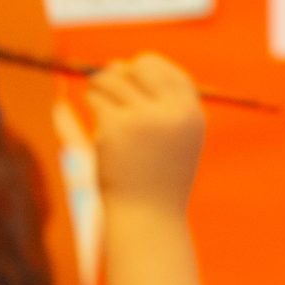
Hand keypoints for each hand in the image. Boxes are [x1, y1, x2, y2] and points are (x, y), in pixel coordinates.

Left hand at [86, 53, 204, 211]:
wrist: (147, 220)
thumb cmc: (156, 181)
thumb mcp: (169, 140)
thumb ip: (157, 103)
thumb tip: (119, 64)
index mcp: (191, 114)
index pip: (168, 71)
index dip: (145, 71)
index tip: (131, 82)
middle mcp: (172, 113)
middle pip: (141, 66)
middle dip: (121, 72)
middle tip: (108, 87)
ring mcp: (144, 119)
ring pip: (112, 79)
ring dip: (100, 86)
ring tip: (99, 103)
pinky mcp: (117, 128)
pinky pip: (97, 98)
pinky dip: (93, 103)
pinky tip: (97, 121)